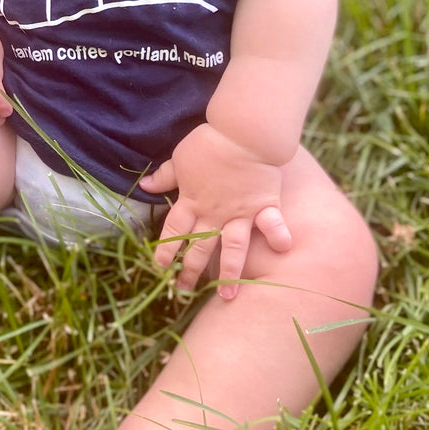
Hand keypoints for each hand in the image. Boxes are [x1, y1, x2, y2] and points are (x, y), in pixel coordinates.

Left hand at [141, 122, 291, 299]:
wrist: (241, 132)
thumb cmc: (208, 143)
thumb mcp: (179, 158)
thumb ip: (165, 177)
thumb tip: (144, 186)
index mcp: (191, 201)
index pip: (174, 231)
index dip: (165, 250)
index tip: (159, 267)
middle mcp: (214, 213)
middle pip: (199, 247)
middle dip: (190, 271)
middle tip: (184, 291)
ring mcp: (239, 212)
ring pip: (232, 248)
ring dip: (229, 273)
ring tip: (228, 296)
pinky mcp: (263, 204)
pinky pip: (271, 223)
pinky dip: (277, 235)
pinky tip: (283, 250)